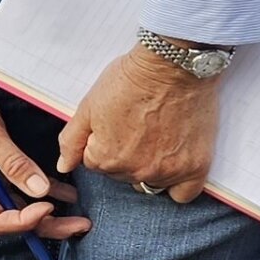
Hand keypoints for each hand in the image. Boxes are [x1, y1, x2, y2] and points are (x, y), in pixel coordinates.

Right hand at [0, 4, 90, 243]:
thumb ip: (12, 164)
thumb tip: (40, 192)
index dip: (24, 221)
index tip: (48, 206)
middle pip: (14, 218)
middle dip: (47, 224)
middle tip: (78, 224)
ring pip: (21, 202)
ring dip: (50, 209)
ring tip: (79, 213)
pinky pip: (23, 183)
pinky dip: (44, 188)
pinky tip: (65, 189)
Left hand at [56, 47, 219, 203]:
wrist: (172, 65)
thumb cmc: (129, 80)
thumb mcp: (89, 106)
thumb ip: (72, 141)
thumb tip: (64, 166)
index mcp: (106, 159)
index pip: (95, 163)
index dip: (102, 142)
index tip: (115, 123)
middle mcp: (136, 171)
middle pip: (122, 174)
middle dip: (124, 155)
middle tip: (136, 126)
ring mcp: (168, 172)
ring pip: (150, 182)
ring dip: (149, 166)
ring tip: (156, 136)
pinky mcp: (195, 167)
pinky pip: (183, 194)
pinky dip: (177, 183)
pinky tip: (174, 162)